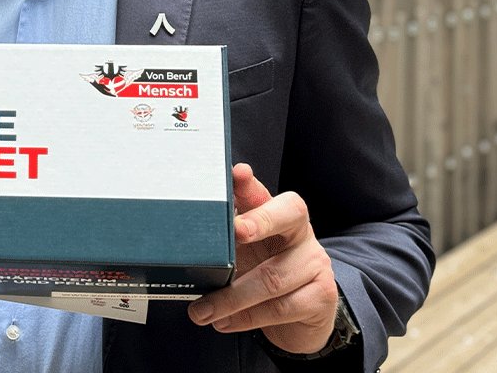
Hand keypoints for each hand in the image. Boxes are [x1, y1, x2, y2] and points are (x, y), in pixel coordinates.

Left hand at [188, 164, 339, 353]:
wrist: (299, 318)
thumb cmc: (260, 276)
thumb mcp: (238, 256)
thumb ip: (217, 244)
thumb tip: (176, 245)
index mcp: (274, 216)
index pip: (263, 193)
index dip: (250, 184)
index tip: (237, 174)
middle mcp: (299, 233)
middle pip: (288, 214)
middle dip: (260, 220)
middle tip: (235, 231)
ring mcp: (314, 263)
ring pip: (273, 277)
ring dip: (231, 298)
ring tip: (201, 311)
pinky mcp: (320, 296)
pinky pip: (281, 307)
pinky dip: (246, 318)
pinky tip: (224, 322)